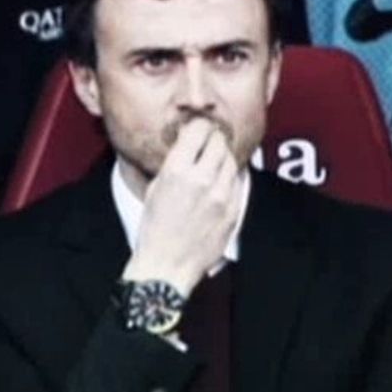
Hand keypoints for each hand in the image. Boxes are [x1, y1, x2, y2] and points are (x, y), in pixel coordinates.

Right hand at [122, 118, 242, 297]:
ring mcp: (220, 196)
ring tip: (214, 161)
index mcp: (176, 172)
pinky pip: (237, 183)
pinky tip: (221, 181)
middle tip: (209, 141)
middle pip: (218, 143)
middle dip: (214, 139)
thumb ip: (173, 165)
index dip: (200, 126)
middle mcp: (201, 180)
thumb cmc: (154, 229)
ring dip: (223, 157)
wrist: (167, 265)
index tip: (199, 127)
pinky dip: (230, 178)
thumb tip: (187, 145)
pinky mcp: (232, 211)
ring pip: (231, 161)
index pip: (198, 130)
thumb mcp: (155, 189)